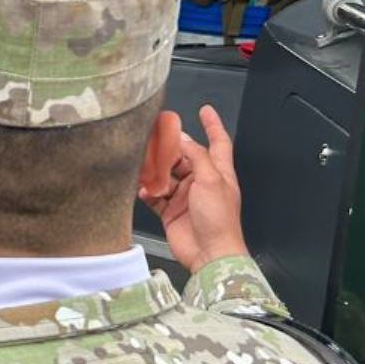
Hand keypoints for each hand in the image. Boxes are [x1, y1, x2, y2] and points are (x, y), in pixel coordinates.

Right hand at [139, 105, 248, 274]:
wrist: (209, 253)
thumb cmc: (219, 220)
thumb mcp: (211, 179)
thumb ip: (197, 156)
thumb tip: (184, 140)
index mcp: (219, 173)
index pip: (218, 142)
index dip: (212, 125)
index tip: (205, 110)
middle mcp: (202, 182)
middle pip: (184, 157)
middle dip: (170, 148)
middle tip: (155, 138)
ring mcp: (186, 197)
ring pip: (166, 175)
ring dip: (156, 171)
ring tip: (146, 167)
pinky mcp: (171, 211)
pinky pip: (156, 196)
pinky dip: (149, 192)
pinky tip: (145, 190)